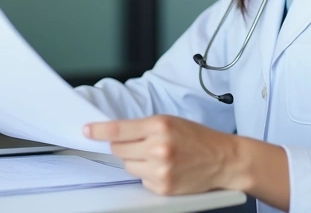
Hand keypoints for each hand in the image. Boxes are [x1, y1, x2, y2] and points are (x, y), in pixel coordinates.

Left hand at [83, 115, 240, 195]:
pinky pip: (141, 180)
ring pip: (128, 165)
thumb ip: (144, 127)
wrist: (224, 160)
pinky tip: (166, 169)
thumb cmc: (199, 138)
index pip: (119, 129)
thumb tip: (115, 134)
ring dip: (137, 161)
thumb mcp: (171, 122)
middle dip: (126, 146)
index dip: (99, 131)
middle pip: (119, 149)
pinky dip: (148, 175)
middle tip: (143, 144)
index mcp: (160, 126)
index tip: (87, 130)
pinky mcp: (163, 187)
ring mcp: (160, 170)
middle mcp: (159, 148)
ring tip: (160, 157)